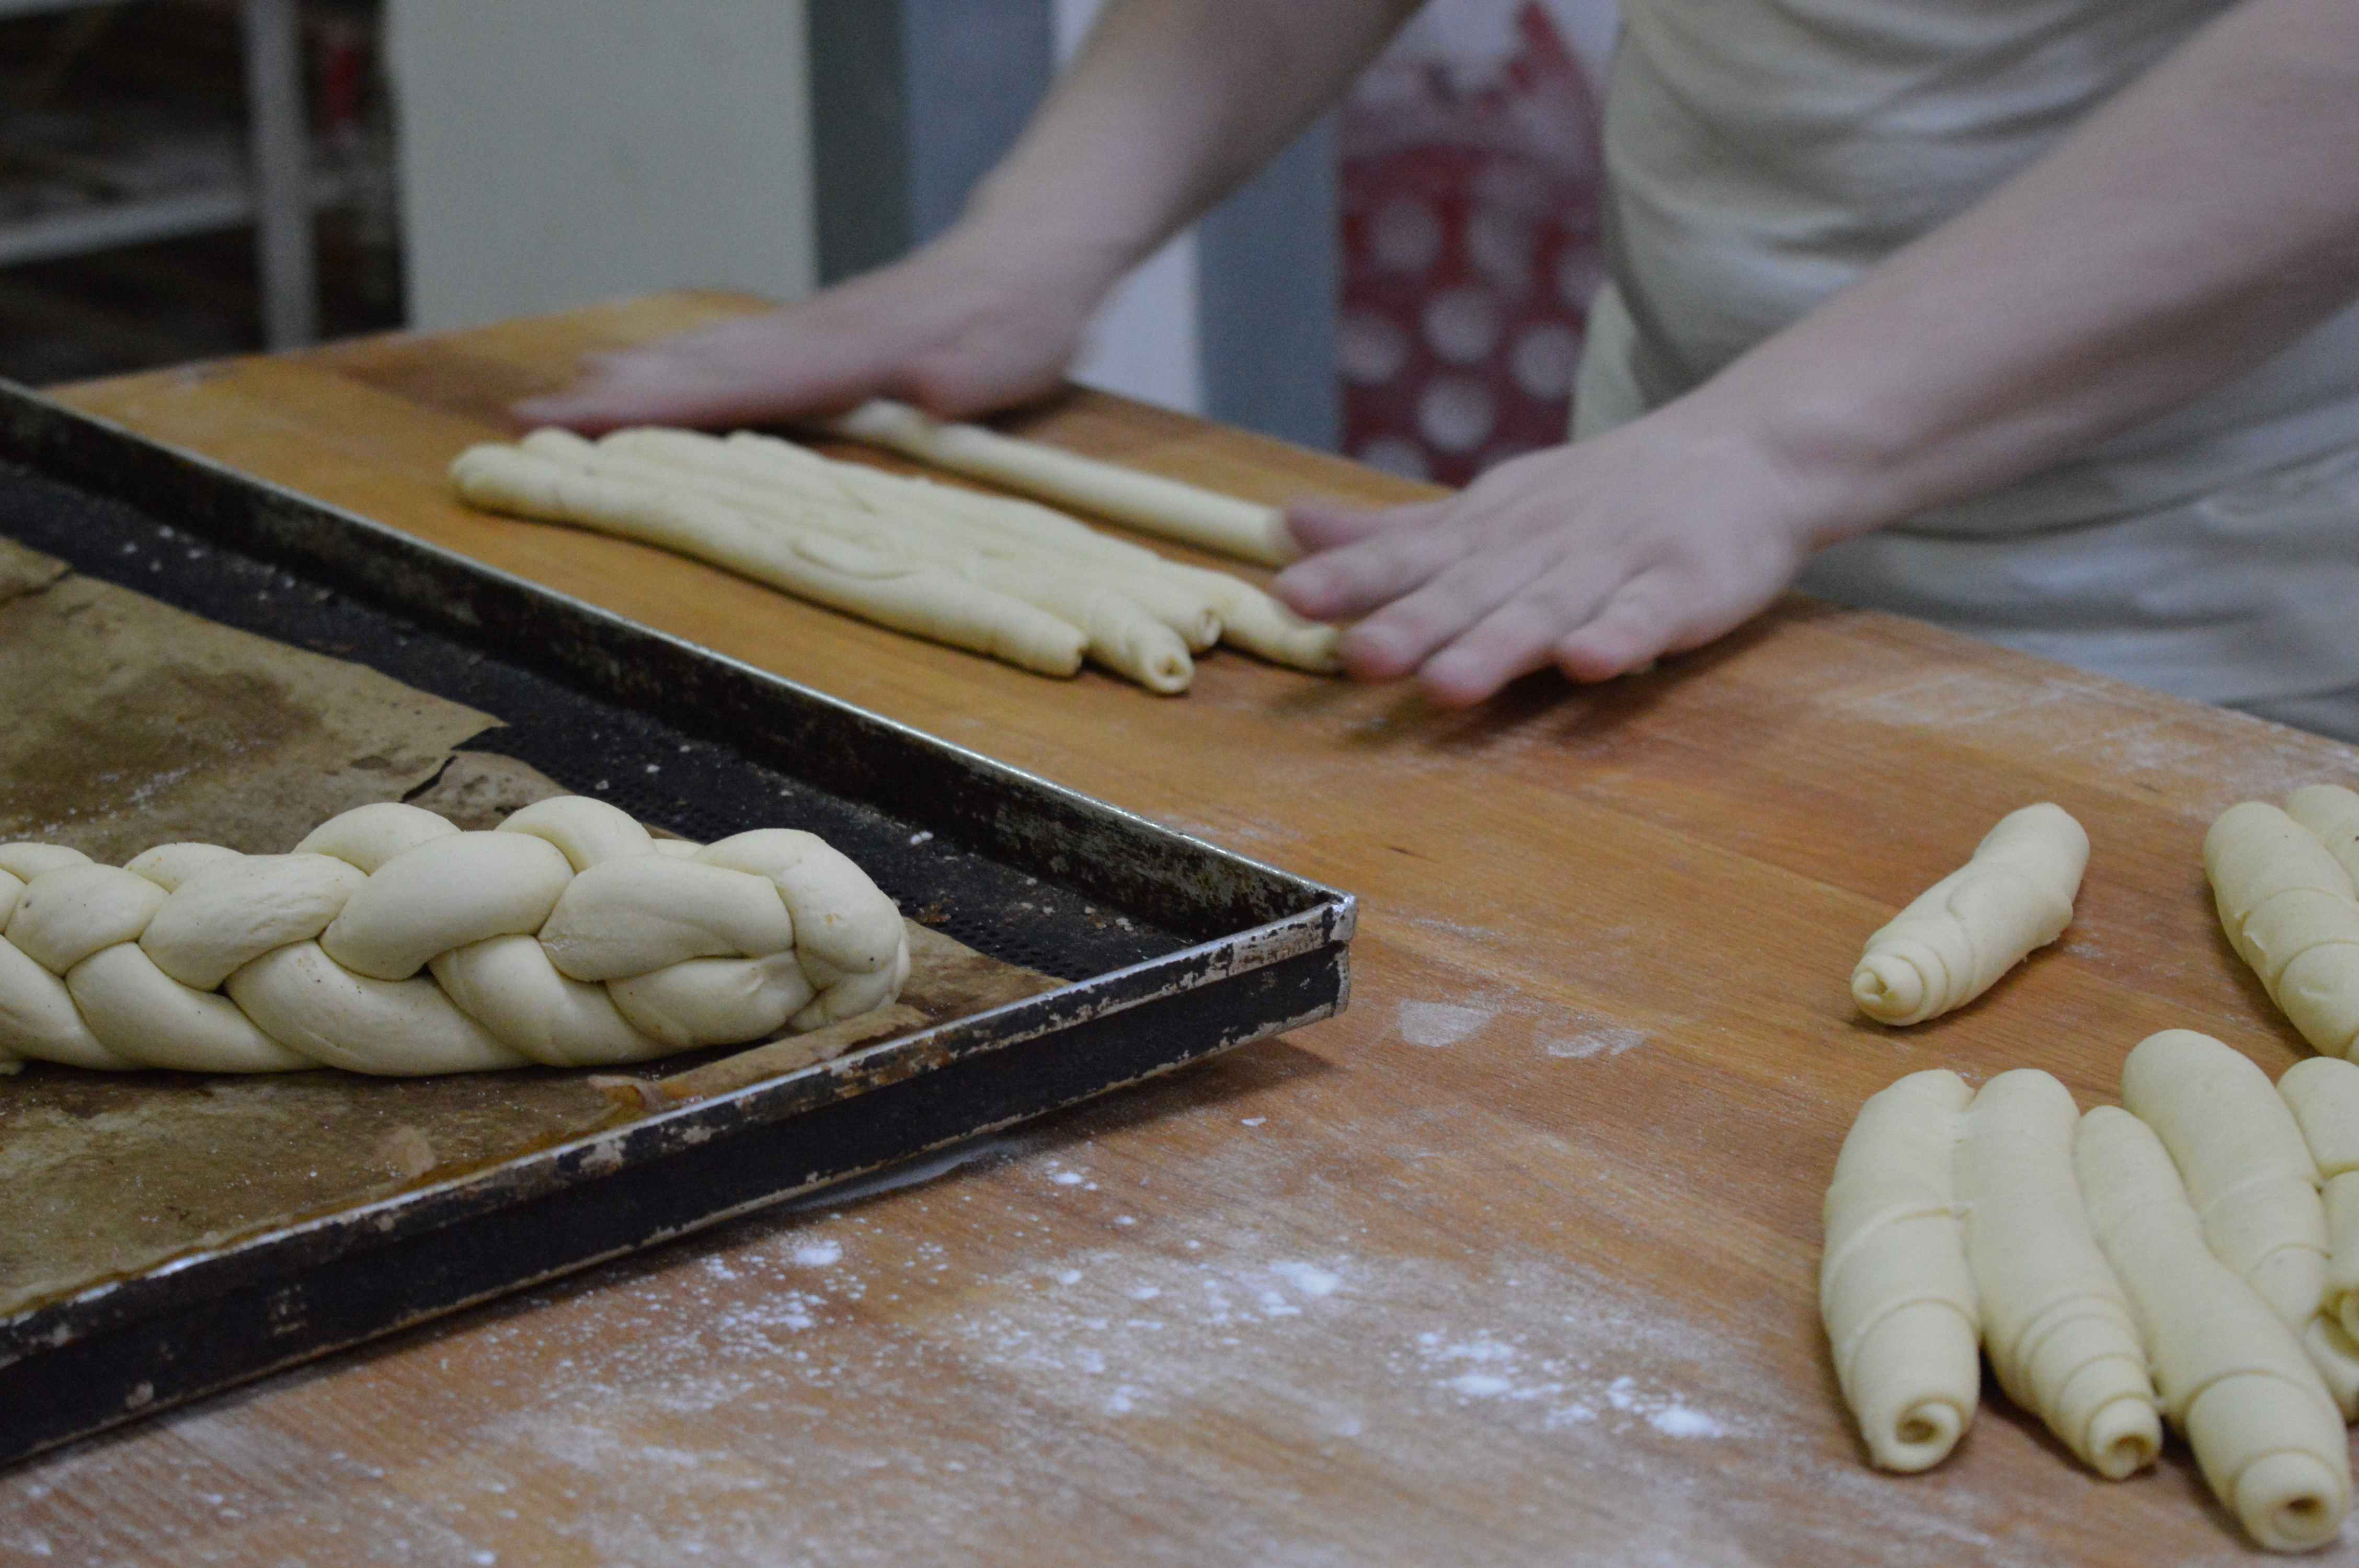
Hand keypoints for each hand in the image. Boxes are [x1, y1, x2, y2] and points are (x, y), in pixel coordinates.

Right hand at [514, 223, 1115, 431]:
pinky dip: (681, 361)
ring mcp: (812, 328)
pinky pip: (734, 349)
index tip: (584, 422)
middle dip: (614, 396)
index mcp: (849, 353)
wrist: (1039, 243)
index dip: (656, 411)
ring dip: (634, 376)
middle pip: (697, 367)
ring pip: (706, 352)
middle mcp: (814, 335)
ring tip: (564, 393)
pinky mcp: (822, 329)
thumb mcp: (1011, 357)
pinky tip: (650, 368)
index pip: (735, 388)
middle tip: (531, 416)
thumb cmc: (1027, 312)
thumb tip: (933, 393)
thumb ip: (966, 380)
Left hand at [1272, 401, 1828, 706]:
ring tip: (1446, 685)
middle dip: (1412, 623)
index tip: (1290, 598)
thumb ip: (1395, 535)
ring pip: (1547, 609)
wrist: (1745, 448)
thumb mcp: (1489, 508)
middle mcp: (1541, 544)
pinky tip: (1586, 664)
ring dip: (1498, 646)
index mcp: (1490, 531)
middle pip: (1470, 590)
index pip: (1411, 556)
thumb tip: (1289, 529)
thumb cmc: (1599, 495)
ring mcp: (1614, 563)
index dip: (1352, 579)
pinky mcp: (1684, 585)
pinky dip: (1619, 637)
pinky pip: (1647, 615)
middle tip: (1355, 655)